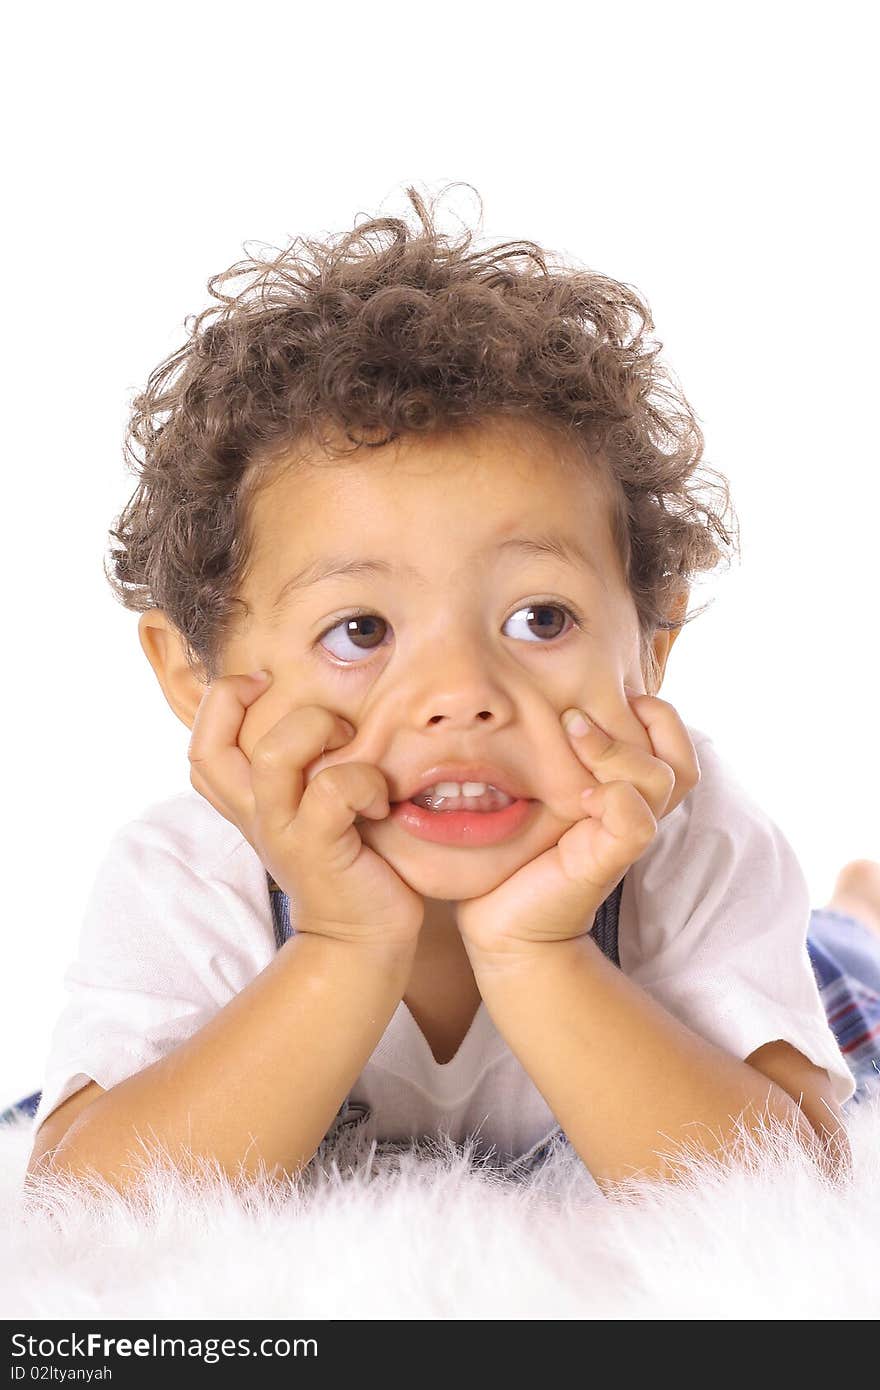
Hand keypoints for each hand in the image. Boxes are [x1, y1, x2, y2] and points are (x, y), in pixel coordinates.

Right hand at [187, 671, 423, 949]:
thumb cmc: (350, 859)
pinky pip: (333, 789)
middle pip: (213, 744)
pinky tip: (381, 802)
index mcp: (248, 800)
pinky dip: (366, 780)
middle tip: (333, 725)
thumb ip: (307, 766)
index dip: (224, 699)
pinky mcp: (318, 848)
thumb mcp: (315, 805)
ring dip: (322, 732)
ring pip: (276, 754)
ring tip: (353, 748)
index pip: (201, 743)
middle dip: (277, 708)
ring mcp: (282, 832)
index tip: (270, 685)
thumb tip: (332, 700)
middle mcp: (255, 814)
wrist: (363, 937)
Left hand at [456, 692, 700, 957]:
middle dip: (644, 722)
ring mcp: (621, 839)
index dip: (657, 713)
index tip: (606, 699)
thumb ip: (556, 747)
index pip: (676, 744)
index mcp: (626, 793)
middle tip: (578, 714)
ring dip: (617, 750)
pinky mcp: (604, 864)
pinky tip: (577, 795)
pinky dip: (614, 798)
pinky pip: (637, 824)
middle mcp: (634, 815)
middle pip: (681, 760)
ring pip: (661, 780)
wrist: (498, 919)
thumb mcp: (540, 783)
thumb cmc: (513, 847)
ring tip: (571, 732)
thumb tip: (549, 690)